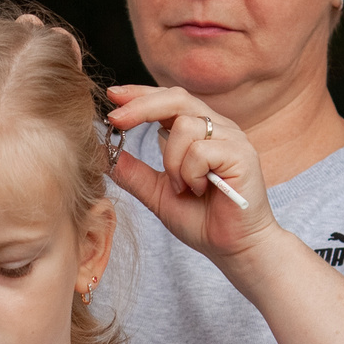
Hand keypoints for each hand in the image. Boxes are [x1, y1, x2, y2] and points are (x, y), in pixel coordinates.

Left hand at [104, 84, 278, 262]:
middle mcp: (218, 128)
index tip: (112, 96)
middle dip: (141, 106)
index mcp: (199, 132)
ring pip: (185, 127)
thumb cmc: (202, 221)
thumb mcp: (157, 194)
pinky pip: (200, 150)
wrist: (233, 248)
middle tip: (115, 119)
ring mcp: (232, 139)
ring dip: (172, 161)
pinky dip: (190, 173)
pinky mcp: (242, 154)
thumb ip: (134, 173)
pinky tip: (198, 190)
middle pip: (177, 98)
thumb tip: (101, 153)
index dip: (140, 94)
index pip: (168, 100)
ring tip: (181, 187)